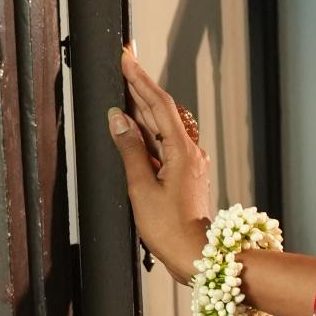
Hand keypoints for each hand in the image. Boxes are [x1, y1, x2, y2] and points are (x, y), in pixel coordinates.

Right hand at [107, 46, 214, 282]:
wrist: (197, 256)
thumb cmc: (170, 229)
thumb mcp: (142, 188)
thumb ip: (130, 151)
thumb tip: (118, 119)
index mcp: (182, 151)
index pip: (159, 104)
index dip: (141, 79)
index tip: (126, 58)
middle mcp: (190, 152)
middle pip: (162, 112)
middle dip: (141, 87)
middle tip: (123, 64)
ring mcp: (189, 163)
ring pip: (163, 127)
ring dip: (143, 108)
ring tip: (124, 87)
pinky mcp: (185, 174)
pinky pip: (164, 144)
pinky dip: (148, 132)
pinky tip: (134, 128)